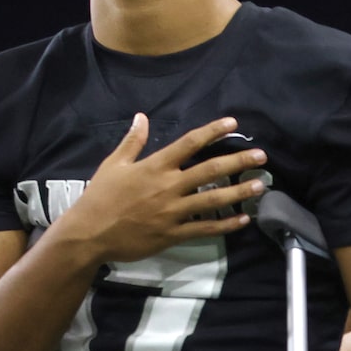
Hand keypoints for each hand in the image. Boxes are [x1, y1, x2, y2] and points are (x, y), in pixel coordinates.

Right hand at [58, 115, 266, 266]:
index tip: (233, 124)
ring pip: (213, 200)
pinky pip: (205, 229)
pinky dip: (226, 225)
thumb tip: (142, 117)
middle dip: (237, 161)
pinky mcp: (173, 233)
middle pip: (210, 170)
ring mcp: (173, 211)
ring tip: (260, 185)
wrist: (90, 233)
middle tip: (261, 157)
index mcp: (154, 166)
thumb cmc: (100, 197)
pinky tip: (244, 219)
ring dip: (239, 192)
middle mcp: (168, 186)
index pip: (189, 143)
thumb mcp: (113, 164)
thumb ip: (132, 142)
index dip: (213, 132)